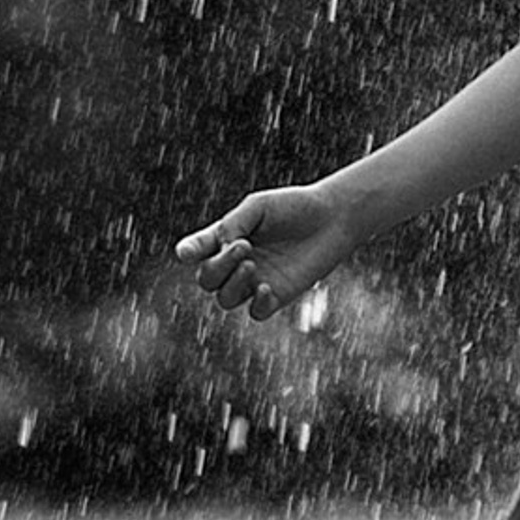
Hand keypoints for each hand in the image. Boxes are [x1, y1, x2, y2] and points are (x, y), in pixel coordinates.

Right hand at [174, 181, 352, 322]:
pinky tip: (266, 288)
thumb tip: (219, 249)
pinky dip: (256, 303)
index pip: (198, 250)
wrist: (332, 218)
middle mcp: (236, 263)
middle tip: (243, 248)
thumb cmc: (294, 207)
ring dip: (233, 284)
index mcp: (227, 238)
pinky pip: (255, 312)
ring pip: (225, 299)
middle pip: (207, 280)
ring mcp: (255, 281)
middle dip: (218, 267)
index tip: (187, 253)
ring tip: (252, 265)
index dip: (189, 252)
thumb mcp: (258, 207)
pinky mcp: (277, 296)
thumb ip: (232, 225)